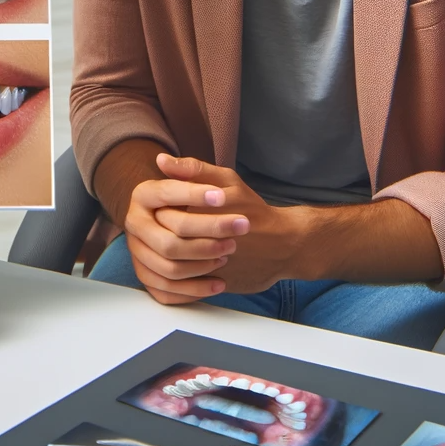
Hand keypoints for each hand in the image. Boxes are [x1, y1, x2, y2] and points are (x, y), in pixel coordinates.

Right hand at [123, 158, 249, 305]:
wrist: (235, 235)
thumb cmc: (221, 204)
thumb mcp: (216, 180)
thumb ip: (193, 169)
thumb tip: (163, 160)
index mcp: (145, 196)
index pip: (166, 195)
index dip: (194, 196)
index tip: (222, 198)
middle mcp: (137, 223)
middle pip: (169, 239)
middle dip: (207, 237)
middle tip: (237, 232)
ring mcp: (140, 252)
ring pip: (169, 268)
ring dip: (203, 264)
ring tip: (227, 254)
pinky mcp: (150, 277)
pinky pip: (166, 291)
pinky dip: (195, 290)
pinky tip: (219, 281)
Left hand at [156, 155, 306, 293]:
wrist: (285, 245)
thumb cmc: (252, 209)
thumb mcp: (227, 181)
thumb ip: (193, 169)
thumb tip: (160, 160)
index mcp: (206, 209)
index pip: (162, 213)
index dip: (158, 213)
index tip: (165, 211)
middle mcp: (208, 238)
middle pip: (167, 240)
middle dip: (164, 235)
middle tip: (170, 231)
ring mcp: (214, 265)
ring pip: (174, 265)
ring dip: (171, 257)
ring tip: (178, 246)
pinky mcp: (219, 284)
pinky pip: (188, 285)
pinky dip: (182, 277)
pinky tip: (188, 265)